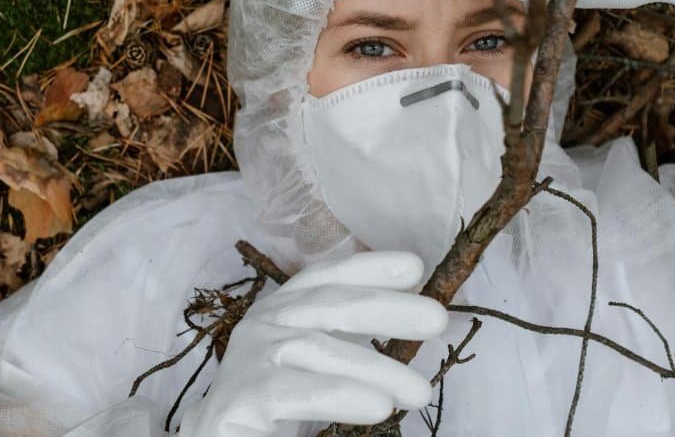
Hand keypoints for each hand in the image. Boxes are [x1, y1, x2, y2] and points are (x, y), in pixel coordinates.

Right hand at [178, 252, 447, 436]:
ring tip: (419, 393)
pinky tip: (378, 407)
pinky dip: (338, 395)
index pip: (325, 278)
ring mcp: (247, 360)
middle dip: (384, 307)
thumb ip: (353, 344)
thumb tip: (416, 323)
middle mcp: (262, 325)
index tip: (415, 267)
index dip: (367, 267)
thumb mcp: (320, 366)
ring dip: (373, 366)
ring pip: (314, 348)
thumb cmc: (278, 407)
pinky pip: (291, 392)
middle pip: (325, 305)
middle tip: (436, 318)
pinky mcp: (237, 399)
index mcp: (283, 312)